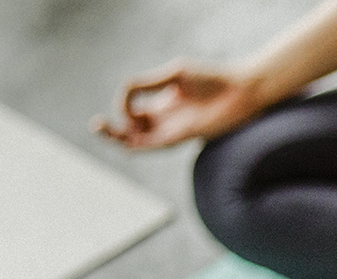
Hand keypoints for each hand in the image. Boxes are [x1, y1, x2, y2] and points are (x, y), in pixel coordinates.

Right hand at [94, 63, 265, 149]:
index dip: (123, 101)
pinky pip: (154, 145)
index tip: (129, 92)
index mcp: (162, 99)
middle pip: (130, 127)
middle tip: (96, 125)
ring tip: (102, 130)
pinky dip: (138, 144)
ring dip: (119, 138)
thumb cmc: (212, 78)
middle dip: (111, 128)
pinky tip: (126, 142)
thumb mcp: (174, 75)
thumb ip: (148, 83)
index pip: (131, 103)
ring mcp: (172, 128)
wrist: (240, 92)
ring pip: (139, 140)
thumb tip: (125, 93)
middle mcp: (165, 117)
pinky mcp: (181, 138)